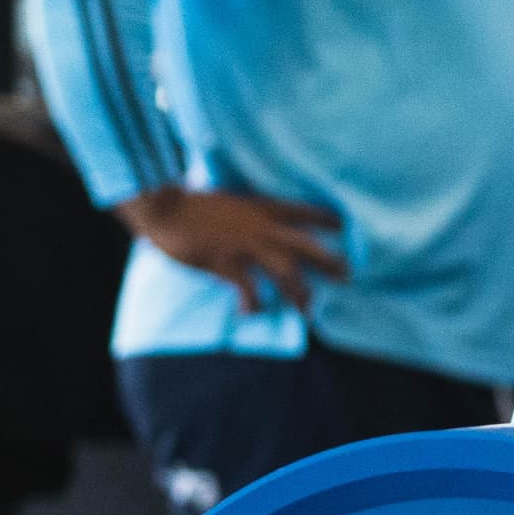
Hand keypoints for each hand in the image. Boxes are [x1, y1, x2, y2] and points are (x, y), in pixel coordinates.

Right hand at [118, 186, 347, 309]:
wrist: (166, 207)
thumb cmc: (194, 205)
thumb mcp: (231, 202)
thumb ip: (249, 213)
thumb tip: (259, 225)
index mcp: (262, 207)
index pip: (303, 211)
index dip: (325, 219)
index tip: (343, 226)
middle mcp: (261, 226)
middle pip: (304, 245)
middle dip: (328, 261)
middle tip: (347, 275)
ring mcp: (245, 245)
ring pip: (285, 271)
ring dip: (299, 291)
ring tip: (308, 309)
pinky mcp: (226, 262)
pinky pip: (248, 288)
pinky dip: (253, 303)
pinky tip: (251, 312)